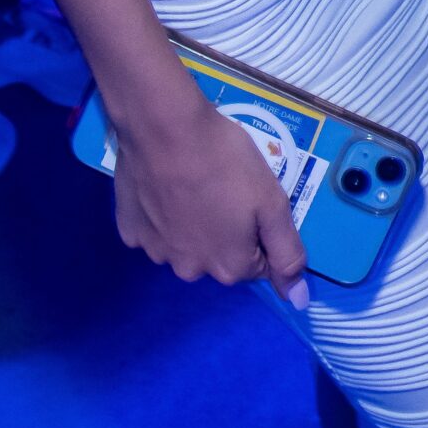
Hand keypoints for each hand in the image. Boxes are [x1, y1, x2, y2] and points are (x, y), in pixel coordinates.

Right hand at [110, 70, 308, 312]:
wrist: (164, 127)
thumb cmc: (225, 161)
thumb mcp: (271, 202)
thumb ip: (287, 253)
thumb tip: (298, 301)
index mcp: (228, 268)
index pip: (258, 263)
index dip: (260, 230)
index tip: (252, 198)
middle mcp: (190, 271)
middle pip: (220, 256)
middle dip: (226, 230)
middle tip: (223, 186)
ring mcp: (155, 252)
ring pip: (185, 243)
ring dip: (193, 223)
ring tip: (193, 182)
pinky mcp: (129, 230)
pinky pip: (154, 228)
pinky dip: (161, 214)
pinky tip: (164, 186)